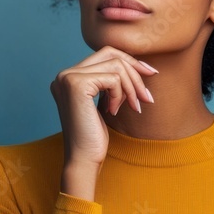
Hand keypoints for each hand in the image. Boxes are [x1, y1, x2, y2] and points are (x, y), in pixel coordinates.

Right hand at [49, 46, 157, 168]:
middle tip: (147, 95)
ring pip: (115, 65)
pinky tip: (114, 111)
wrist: (83, 160)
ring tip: (134, 107)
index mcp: (68, 77)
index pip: (103, 53)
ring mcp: (68, 78)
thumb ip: (109, 82)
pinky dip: (120, 94)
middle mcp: (64, 74)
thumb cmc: (94, 137)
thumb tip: (134, 62)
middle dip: (134, 71)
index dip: (129, 61)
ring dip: (131, 87)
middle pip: (109, 53)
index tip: (149, 74)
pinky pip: (113, 78)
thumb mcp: (104, 102)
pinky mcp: (76, 84)